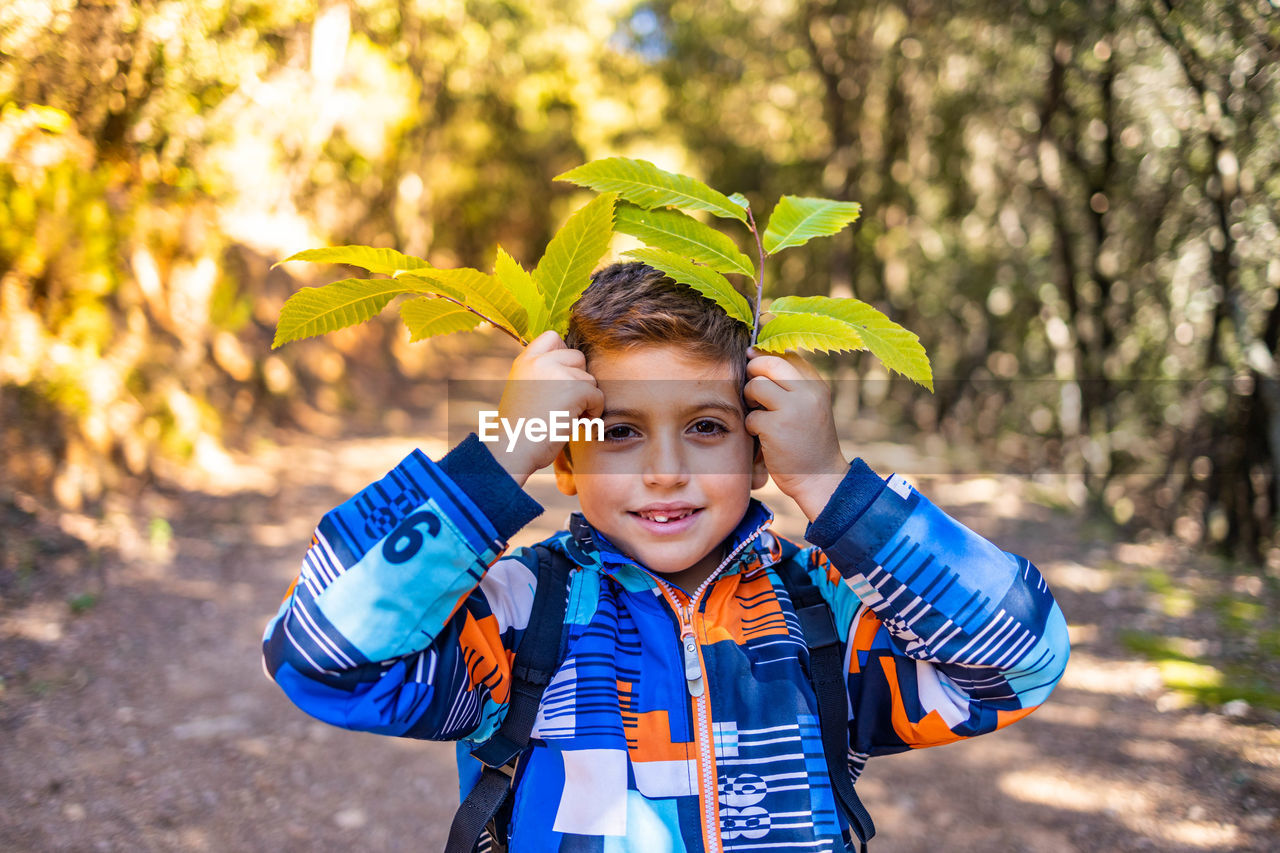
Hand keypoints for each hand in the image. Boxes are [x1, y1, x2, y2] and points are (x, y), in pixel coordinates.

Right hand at [491, 330, 603, 486]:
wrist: (512, 450)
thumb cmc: (519, 429)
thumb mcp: (524, 390)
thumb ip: (543, 374)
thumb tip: (573, 368)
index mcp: (525, 361)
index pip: (553, 338)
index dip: (564, 356)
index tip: (563, 379)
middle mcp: (540, 362)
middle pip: (578, 357)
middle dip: (578, 381)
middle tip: (566, 403)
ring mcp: (557, 373)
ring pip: (589, 379)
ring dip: (586, 399)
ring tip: (568, 416)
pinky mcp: (574, 389)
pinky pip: (597, 395)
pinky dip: (593, 411)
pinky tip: (576, 423)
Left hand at [744, 348, 848, 521]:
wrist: (821, 478)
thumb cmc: (809, 442)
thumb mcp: (810, 407)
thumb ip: (793, 385)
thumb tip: (758, 356)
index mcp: (817, 385)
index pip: (788, 355)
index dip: (766, 356)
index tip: (754, 361)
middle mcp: (808, 392)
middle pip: (769, 362)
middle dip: (753, 371)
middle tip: (751, 388)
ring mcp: (792, 409)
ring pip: (755, 386)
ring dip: (750, 400)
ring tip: (759, 414)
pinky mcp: (776, 427)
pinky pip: (750, 416)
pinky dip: (751, 427)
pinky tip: (763, 438)